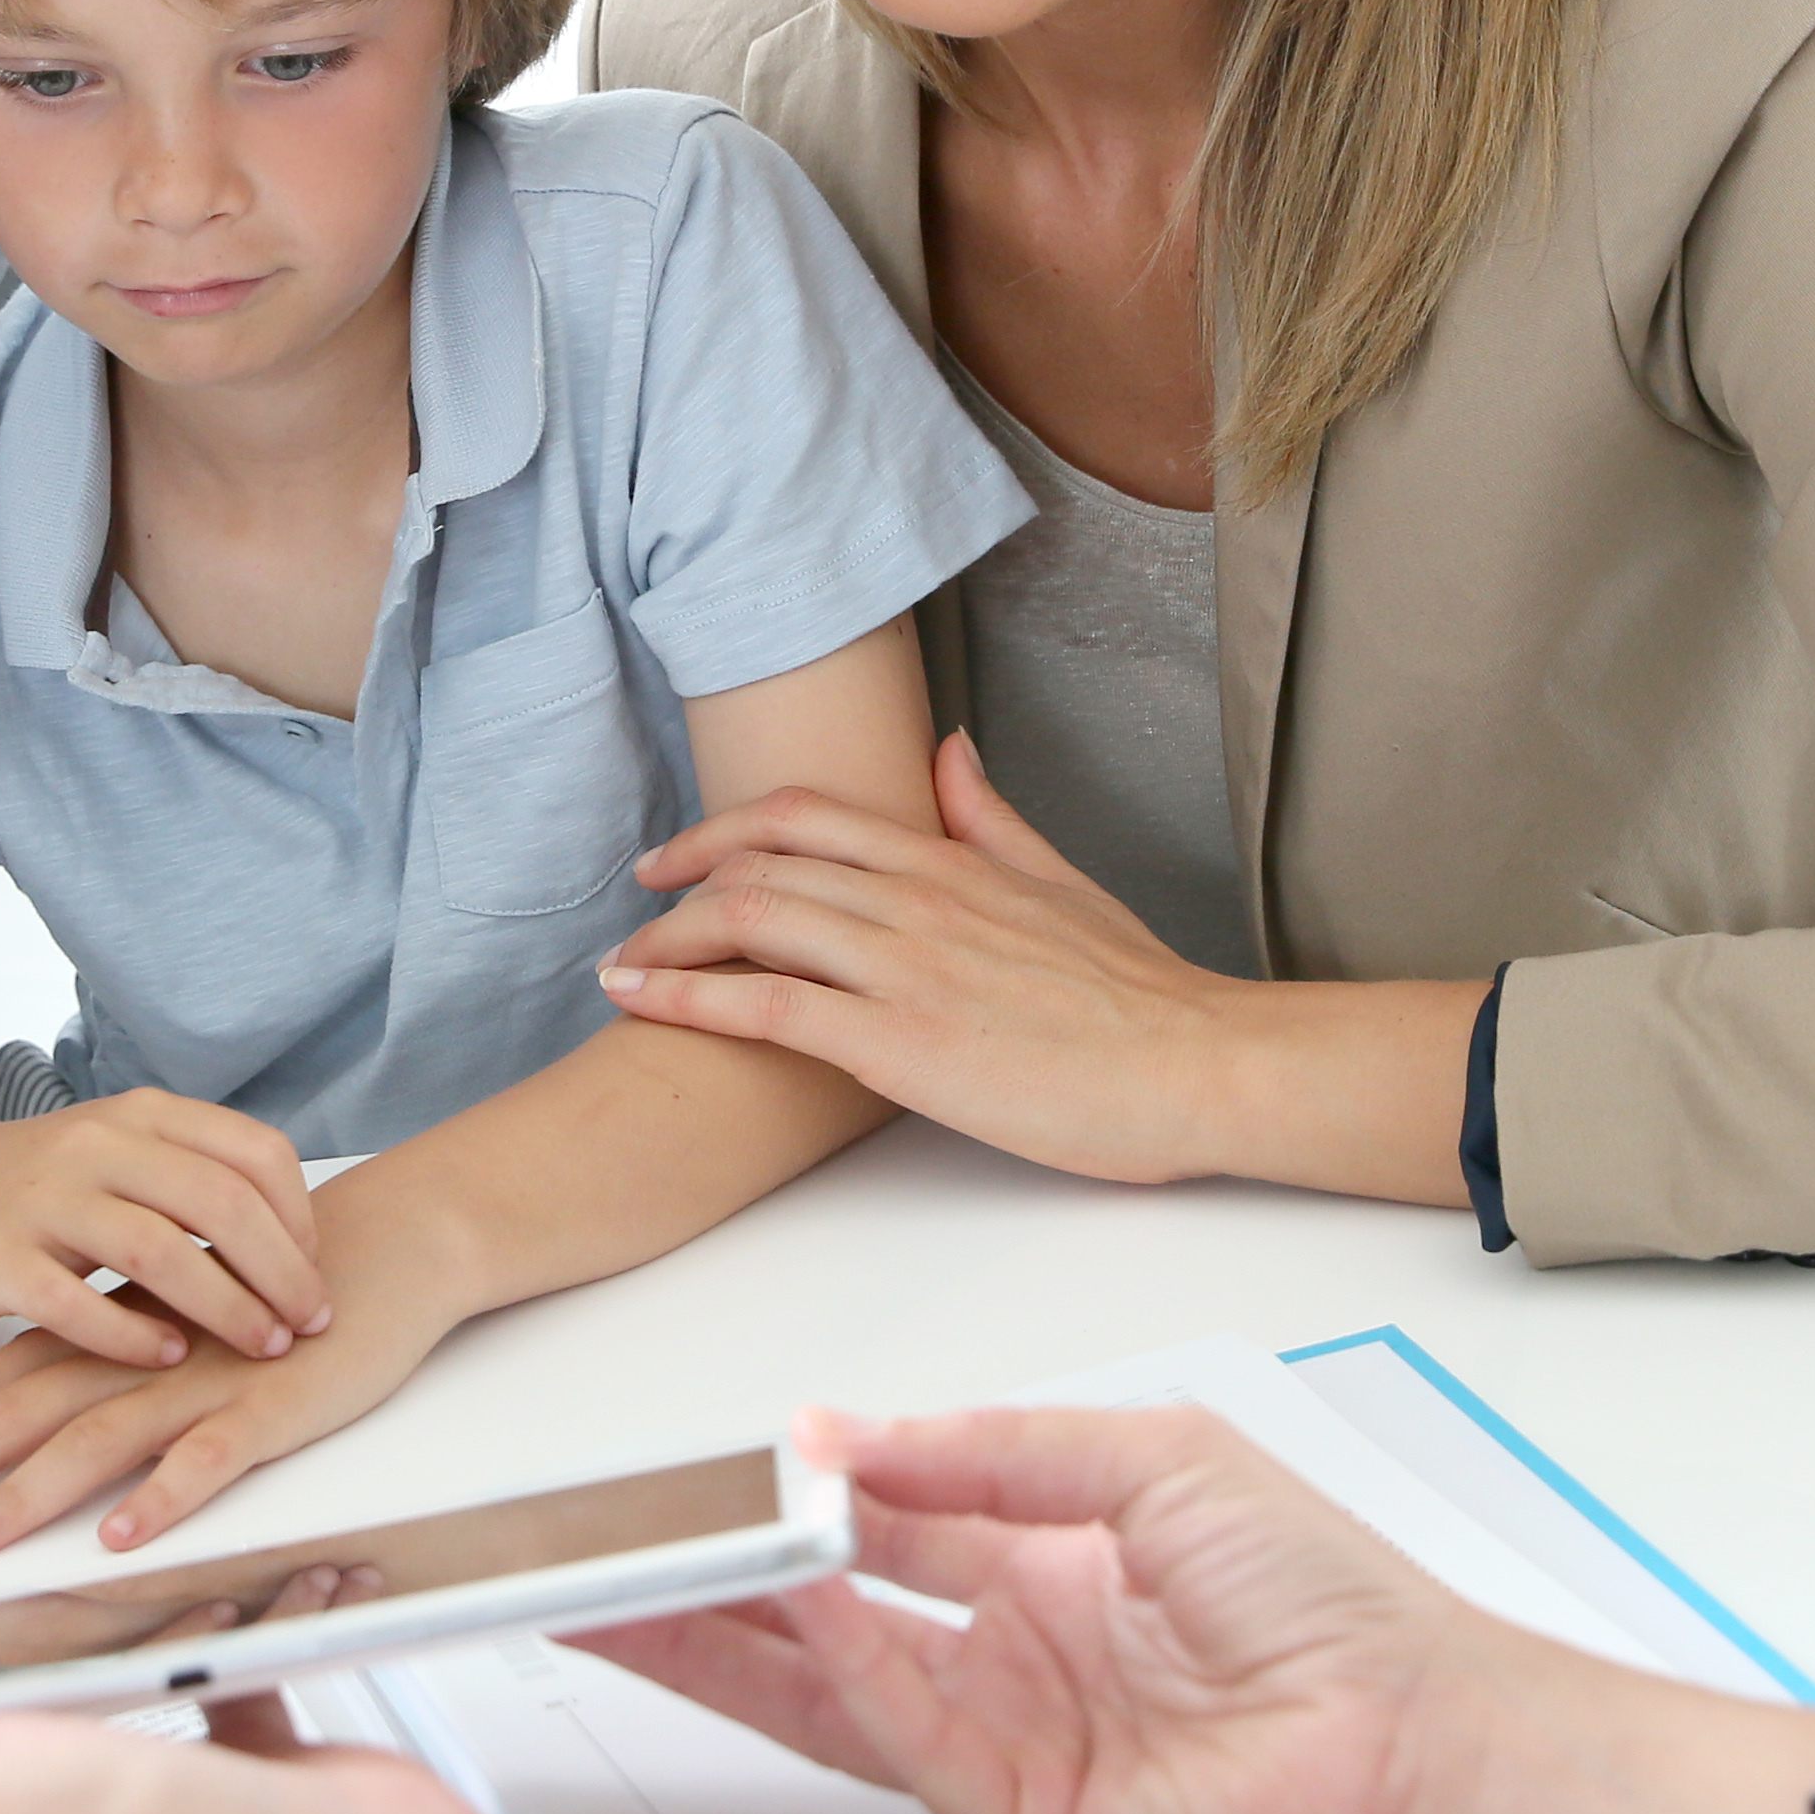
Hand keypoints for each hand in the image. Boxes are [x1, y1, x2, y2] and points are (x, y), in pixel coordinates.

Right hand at [0, 1090, 329, 1371]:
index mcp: (143, 1116)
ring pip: (156, 1250)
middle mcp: (98, 1146)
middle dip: (280, 1271)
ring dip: (225, 1306)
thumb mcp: (124, 1155)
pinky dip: (132, 1335)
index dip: (300, 1219)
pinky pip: (75, 1303)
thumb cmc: (45, 1186)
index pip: (255, 1154)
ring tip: (263, 1346)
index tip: (315, 1274)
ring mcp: (45, 1201)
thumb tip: (297, 1243)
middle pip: (219, 1202)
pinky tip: (170, 1358)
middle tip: (310, 1323)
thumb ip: (198, 1180)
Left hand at [0, 1248, 469, 1557]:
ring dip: (29, 1497)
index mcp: (98, 1337)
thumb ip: (94, 1368)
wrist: (375, 1253)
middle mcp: (130, 1358)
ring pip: (97, 1440)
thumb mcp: (161, 1330)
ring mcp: (197, 1383)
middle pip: (13, 1418)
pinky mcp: (265, 1407)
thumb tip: (19, 1434)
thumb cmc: (260, 1300)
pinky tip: (125, 1536)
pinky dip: (165, 1495)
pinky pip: (209, 1455)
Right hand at [582, 1402, 1518, 1813]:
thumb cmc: (1330, 1600)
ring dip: (718, 1639)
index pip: (880, 1516)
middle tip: (602, 1546)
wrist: (1416, 1740)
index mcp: (1046, 1557)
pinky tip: (780, 1603)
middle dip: (707, 1577)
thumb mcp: (1152, 1460)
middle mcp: (1010, 1648)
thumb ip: (989, 1449)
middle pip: (820, 1607)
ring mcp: (1003, 1735)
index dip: (791, 1488)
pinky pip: (897, 1732)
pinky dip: (832, 1668)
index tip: (704, 1463)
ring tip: (618, 1590)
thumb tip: (841, 1434)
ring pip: (824, 1683)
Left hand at [592, 731, 1267, 1183]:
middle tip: (633, 913)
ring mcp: (904, 965)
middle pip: (759, 860)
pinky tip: (641, 1002)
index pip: (807, 814)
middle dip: (679, 885)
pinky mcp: (899, 1040)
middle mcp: (915, 898)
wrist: (1197, 1064)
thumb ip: (990, 817)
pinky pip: (769, 1005)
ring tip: (617, 969)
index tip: (677, 856)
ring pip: (752, 918)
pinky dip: (690, 997)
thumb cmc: (1140, 996)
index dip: (724, 827)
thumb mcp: (1062, 881)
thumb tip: (946, 748)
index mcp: (950, 861)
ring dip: (667, 940)